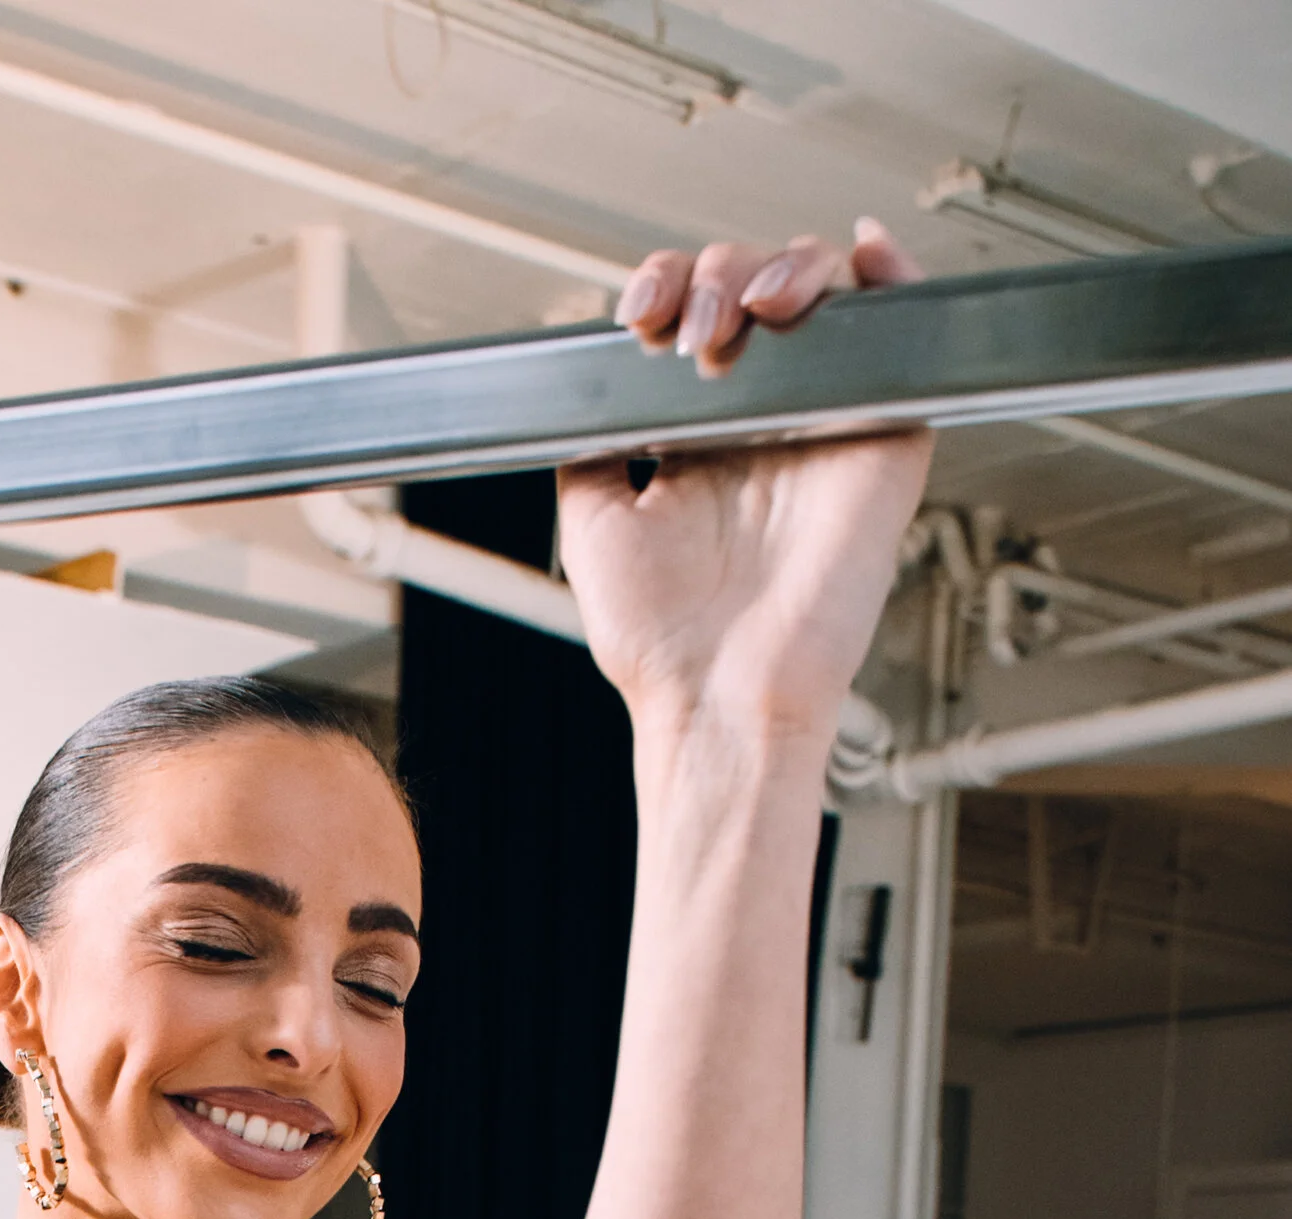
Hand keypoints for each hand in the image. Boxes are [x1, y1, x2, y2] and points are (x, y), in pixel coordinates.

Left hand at [559, 221, 933, 750]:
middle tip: (693, 332)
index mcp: (705, 433)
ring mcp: (828, 422)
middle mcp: (768, 420)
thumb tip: (582, 385)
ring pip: (826, 293)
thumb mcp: (593, 522)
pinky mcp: (885, 439)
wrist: (719, 696)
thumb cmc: (661, 642)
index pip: (696, 313)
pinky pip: (905, 336)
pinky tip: (864, 252)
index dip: (670, 286)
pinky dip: (894, 276)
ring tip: (751, 312)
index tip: (640, 314)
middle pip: (758, 286)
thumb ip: (591, 445)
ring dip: (784, 268)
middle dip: (719, 277)